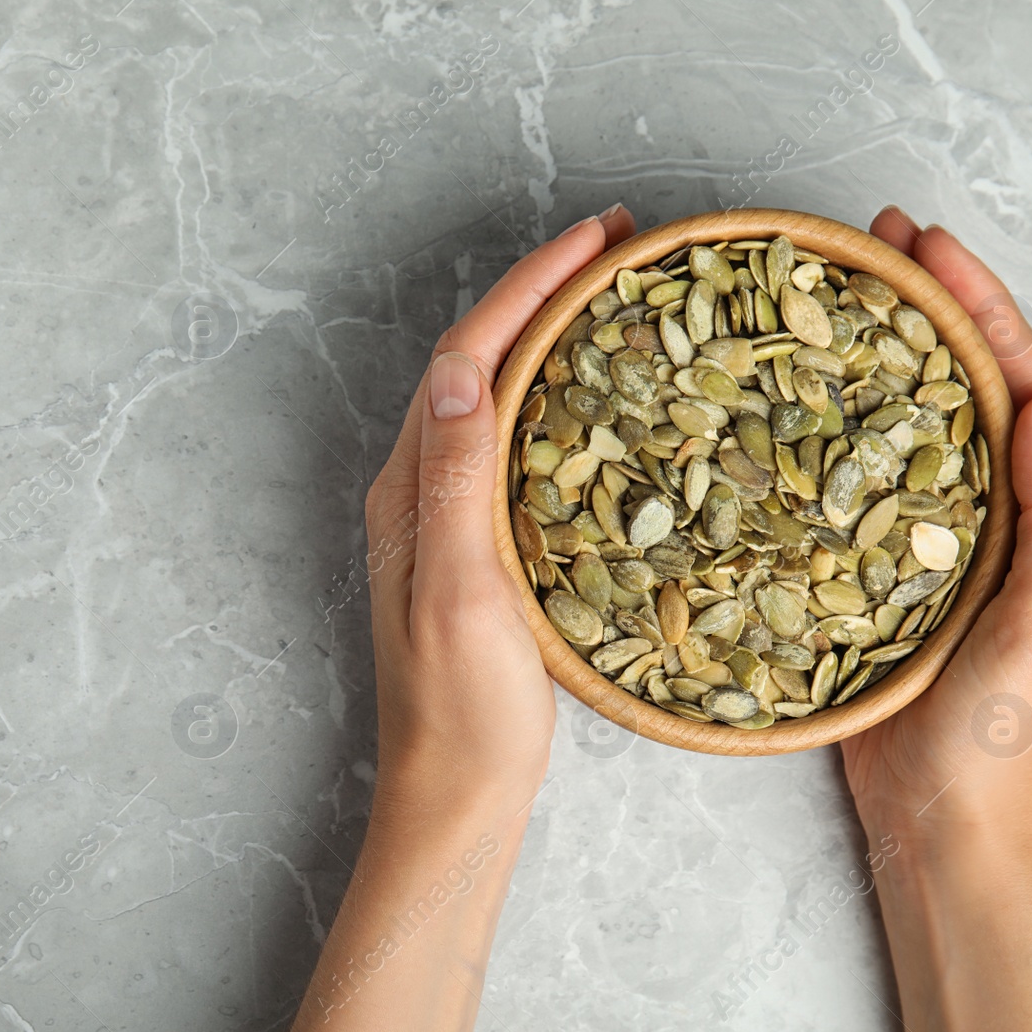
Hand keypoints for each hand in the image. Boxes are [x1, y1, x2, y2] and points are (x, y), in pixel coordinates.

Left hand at [362, 203, 638, 806]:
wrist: (457, 793)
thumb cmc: (461, 708)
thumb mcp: (458, 589)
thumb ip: (454, 479)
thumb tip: (453, 365)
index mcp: (412, 487)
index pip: (466, 356)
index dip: (529, 287)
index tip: (597, 238)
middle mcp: (423, 488)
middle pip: (480, 360)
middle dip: (544, 292)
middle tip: (619, 246)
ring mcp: (452, 516)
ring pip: (501, 397)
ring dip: (552, 337)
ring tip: (618, 298)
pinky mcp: (484, 547)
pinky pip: (521, 445)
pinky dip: (561, 400)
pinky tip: (604, 400)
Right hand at [840, 210, 1031, 840]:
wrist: (941, 820)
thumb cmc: (1001, 731)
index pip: (1015, 382)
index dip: (980, 305)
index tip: (928, 245)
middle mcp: (980, 508)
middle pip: (957, 381)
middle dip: (927, 302)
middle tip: (874, 238)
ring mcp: (919, 535)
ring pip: (900, 421)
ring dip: (875, 351)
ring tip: (829, 293)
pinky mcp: (863, 568)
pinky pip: (848, 481)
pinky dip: (825, 429)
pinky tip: (785, 403)